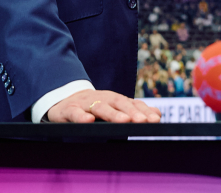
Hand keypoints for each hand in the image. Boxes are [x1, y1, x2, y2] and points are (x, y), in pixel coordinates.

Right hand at [44, 89, 160, 123]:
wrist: (63, 100)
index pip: (131, 104)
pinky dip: (81, 116)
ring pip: (100, 107)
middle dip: (132, 112)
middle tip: (143, 121)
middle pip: (118, 103)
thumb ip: (134, 110)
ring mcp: (85, 103)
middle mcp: (102, 99)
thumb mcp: (114, 107)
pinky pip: (75, 113)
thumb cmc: (93, 106)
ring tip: (124, 121)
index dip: (143, 111)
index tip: (155, 120)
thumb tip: (157, 114)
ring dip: (112, 113)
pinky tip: (89, 121)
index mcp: (114, 99)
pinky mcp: (68, 110)